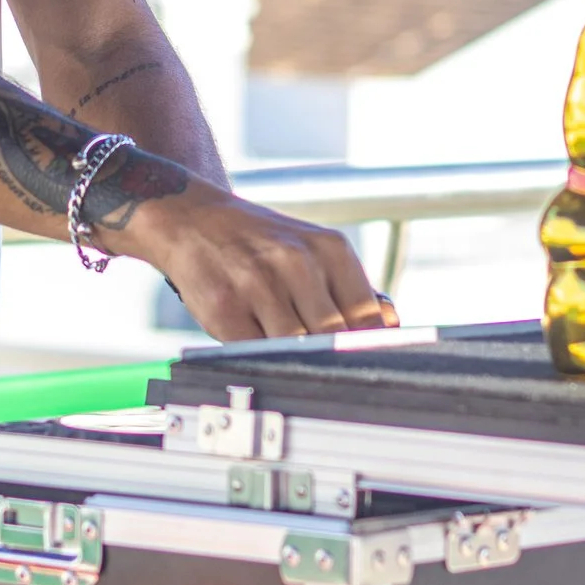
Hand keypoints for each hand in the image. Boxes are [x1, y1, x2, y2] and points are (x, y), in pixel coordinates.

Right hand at [116, 192, 391, 340]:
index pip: (368, 317)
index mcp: (329, 249)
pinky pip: (255, 352)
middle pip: (334, 338)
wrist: (193, 219)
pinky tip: (255, 339)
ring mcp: (259, 284)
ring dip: (292, 356)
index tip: (367, 365)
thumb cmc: (259, 243)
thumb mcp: (312, 250)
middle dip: (331, 357)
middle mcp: (297, 262)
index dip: (369, 349)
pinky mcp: (225, 308)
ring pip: (295, 348)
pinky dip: (259, 355)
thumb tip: (391, 324)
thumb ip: (351, 290)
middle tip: (325, 366)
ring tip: (283, 346)